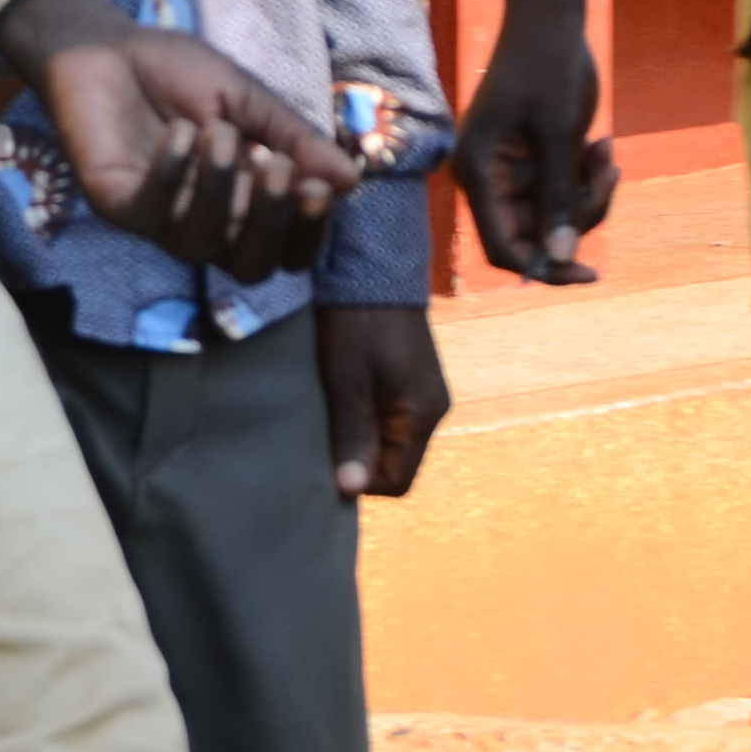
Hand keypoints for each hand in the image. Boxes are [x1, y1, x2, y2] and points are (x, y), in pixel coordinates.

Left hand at [1, 0, 359, 278]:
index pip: (286, 250)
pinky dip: (172, 174)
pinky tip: (182, 131)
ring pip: (202, 244)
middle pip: (251, 268)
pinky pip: (151, 212)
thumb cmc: (176, 74)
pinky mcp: (116, 202)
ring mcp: (159, 219)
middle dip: (272, 224)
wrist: (105, 45)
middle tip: (279, 167)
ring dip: (220, 189)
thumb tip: (350, 179)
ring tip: (220, 131)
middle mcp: (204, 224)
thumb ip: (293, 137)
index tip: (320, 187)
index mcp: (243, 204)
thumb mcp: (247, 99)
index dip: (308, 232)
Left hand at [318, 306, 452, 498]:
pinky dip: (360, 415)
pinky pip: (385, 416)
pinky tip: (337, 397)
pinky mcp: (408, 379)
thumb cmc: (357, 319)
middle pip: (392, 462)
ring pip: (386, 439)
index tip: (324, 459)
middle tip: (319, 436)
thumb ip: (350, 433)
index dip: (359, 480)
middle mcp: (431, 409)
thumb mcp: (346, 378)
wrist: (372, 263)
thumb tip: (350, 489)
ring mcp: (422, 393)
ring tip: (327, 413)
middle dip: (355, 456)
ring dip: (355, 434)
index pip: (396, 482)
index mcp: (423, 414)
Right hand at [451, 8, 614, 285]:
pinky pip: (560, 191)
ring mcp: (509, 170)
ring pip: (553, 214)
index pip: (505, 247)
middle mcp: (487, 178)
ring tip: (605, 154)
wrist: (551, 20)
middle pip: (534, 233)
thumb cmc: (547, 68)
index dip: (545, 267)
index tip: (590, 272)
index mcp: (478, 174)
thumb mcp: (559, 136)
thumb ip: (559, 199)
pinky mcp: (530, 160)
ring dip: (588, 193)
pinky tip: (601, 146)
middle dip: (578, 215)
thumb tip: (561, 257)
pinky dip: (586, 178)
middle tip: (609, 177)